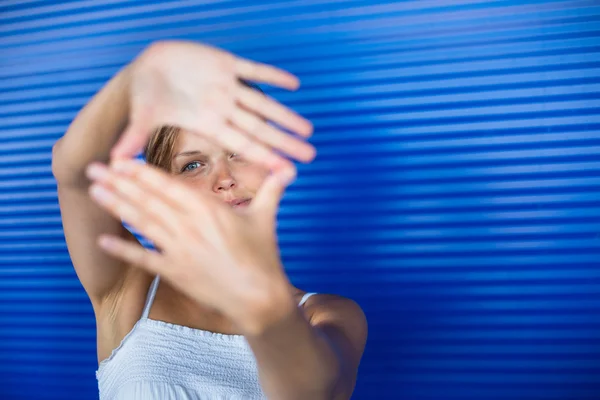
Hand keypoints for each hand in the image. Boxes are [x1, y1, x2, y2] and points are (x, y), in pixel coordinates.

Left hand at [85, 159, 295, 332]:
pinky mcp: (175, 273)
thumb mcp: (266, 217)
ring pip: (141, 223)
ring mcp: (179, 250)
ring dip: (116, 206)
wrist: (259, 298)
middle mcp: (188, 227)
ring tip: (95, 191)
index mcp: (208, 209)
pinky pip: (144, 259)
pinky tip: (103, 240)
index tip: (120, 159)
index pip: (167, 185)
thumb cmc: (263, 255)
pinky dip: (123, 250)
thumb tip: (290, 168)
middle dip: (118, 182)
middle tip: (92, 168)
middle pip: (147, 200)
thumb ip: (272, 188)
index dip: (140, 171)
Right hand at [112, 40, 314, 174]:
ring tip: (308, 129)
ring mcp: (227, 87)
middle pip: (260, 128)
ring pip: (263, 103)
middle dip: (285, 141)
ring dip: (285, 115)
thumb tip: (115, 161)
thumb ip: (134, 137)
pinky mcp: (225, 63)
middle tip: (310, 155)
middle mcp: (223, 109)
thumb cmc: (146, 98)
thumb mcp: (142, 117)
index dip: (264, 156)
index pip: (241, 144)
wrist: (148, 70)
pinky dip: (272, 75)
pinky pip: (253, 69)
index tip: (286, 170)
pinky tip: (294, 84)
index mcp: (208, 124)